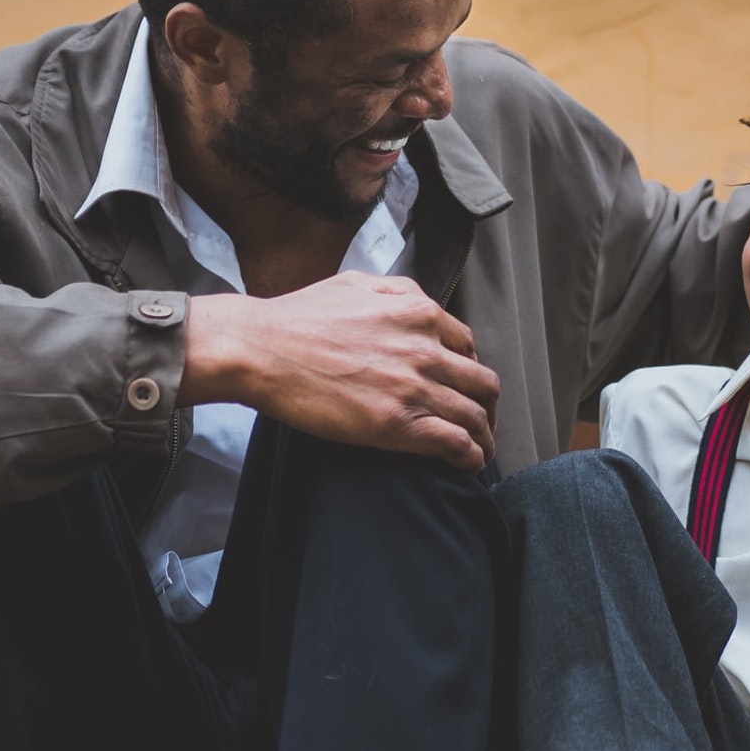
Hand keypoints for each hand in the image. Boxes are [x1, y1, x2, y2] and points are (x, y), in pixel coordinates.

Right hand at [183, 273, 499, 471]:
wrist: (262, 349)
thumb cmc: (297, 318)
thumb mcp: (356, 284)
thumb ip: (394, 291)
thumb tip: (413, 302)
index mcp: (418, 312)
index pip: (468, 347)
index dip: (469, 371)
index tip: (462, 388)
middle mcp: (426, 348)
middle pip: (482, 383)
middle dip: (486, 407)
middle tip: (479, 423)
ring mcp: (415, 387)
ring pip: (475, 416)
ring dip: (484, 437)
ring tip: (480, 452)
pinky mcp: (399, 424)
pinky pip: (457, 444)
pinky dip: (471, 458)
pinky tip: (468, 466)